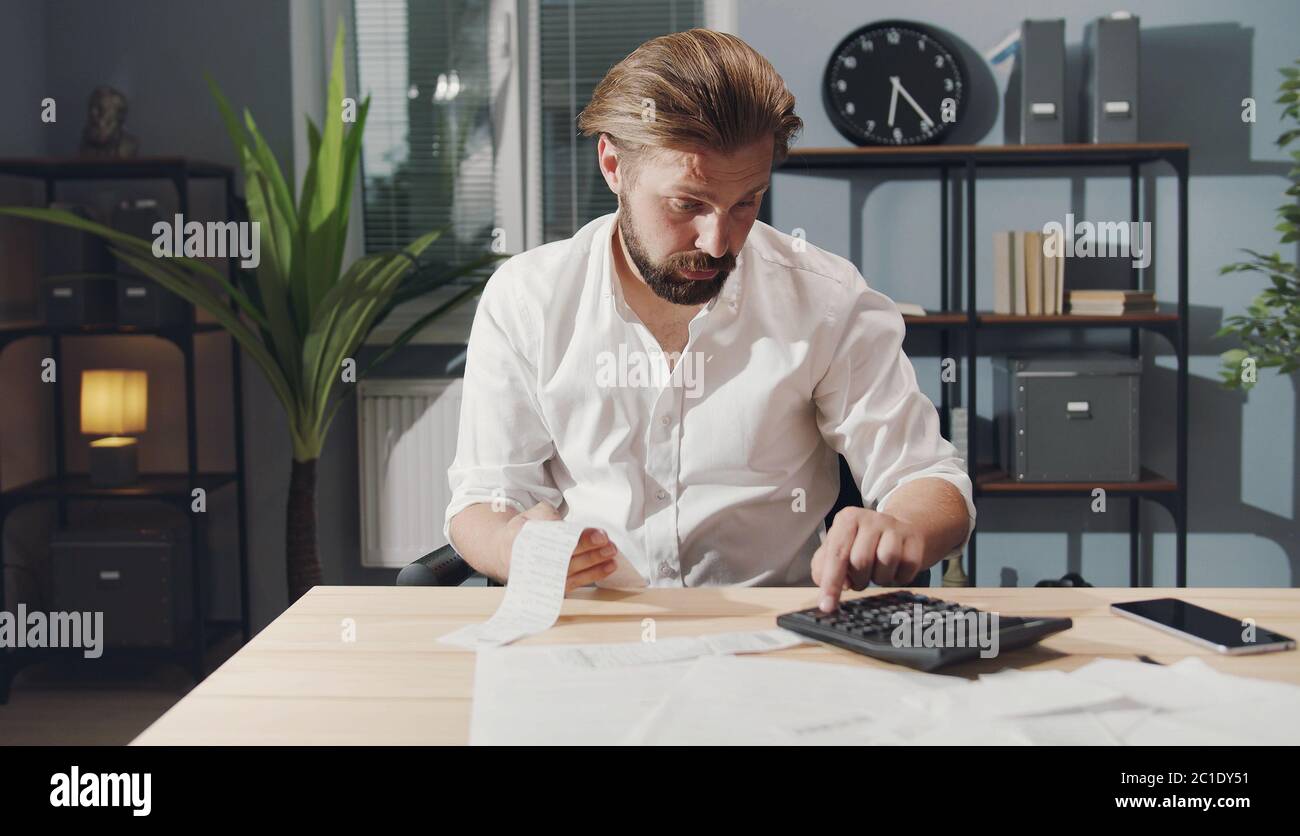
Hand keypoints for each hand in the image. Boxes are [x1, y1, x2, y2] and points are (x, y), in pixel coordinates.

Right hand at [493, 501, 619, 591]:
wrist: (504, 553)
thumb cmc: (523, 532)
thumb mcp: (530, 515)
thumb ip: (546, 515)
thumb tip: (562, 523)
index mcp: (524, 541)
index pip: (557, 541)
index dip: (581, 538)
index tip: (599, 535)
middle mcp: (532, 563)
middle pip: (567, 558)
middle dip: (592, 551)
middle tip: (610, 544)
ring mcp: (542, 577)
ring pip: (573, 572)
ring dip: (596, 563)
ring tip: (612, 553)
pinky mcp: (552, 587)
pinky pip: (575, 582)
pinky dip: (594, 575)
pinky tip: (608, 566)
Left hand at [810, 507, 928, 611]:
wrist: (902, 530)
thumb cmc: (863, 543)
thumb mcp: (838, 548)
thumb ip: (823, 566)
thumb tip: (825, 584)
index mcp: (847, 519)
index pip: (836, 554)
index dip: (831, 583)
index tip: (827, 606)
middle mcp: (871, 519)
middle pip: (861, 560)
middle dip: (858, 579)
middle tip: (860, 578)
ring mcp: (895, 527)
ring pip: (886, 561)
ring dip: (879, 578)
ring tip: (877, 572)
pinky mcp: (914, 539)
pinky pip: (907, 567)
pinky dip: (899, 577)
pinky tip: (894, 570)